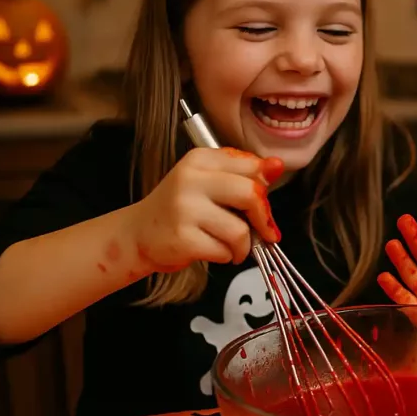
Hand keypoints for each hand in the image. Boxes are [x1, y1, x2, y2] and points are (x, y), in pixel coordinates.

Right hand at [128, 147, 282, 273]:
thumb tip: (277, 166)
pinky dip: (226, 256)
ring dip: (243, 245)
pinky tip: (214, 251)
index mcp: (201, 159)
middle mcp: (191, 179)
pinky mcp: (182, 238)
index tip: (263, 203)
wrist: (138, 234)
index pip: (251, 166)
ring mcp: (184, 209)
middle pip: (250, 194)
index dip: (265, 189)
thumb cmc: (180, 210)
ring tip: (232, 246)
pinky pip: (224, 251)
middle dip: (263, 218)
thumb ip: (243, 175)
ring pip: (240, 230)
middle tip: (262, 231)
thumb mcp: (208, 183)